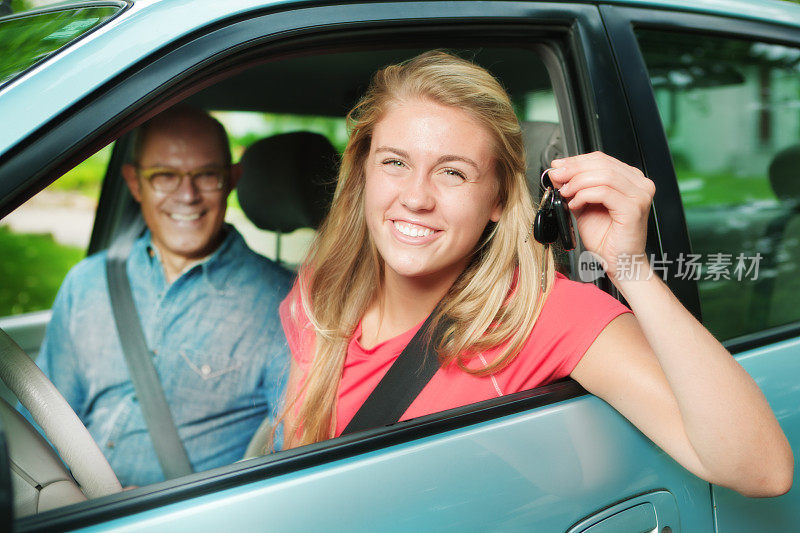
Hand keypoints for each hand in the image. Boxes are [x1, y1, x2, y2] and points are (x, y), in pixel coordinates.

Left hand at [546, 152, 654, 277]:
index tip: (557, 165)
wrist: (619, 261)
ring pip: (603, 175)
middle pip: (602, 163)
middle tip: (556, 176)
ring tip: (565, 193)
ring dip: (577, 182)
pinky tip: (575, 204)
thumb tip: (558, 172)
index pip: (601, 159)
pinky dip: (584, 195)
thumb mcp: (584, 206)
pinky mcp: (634, 208)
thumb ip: (574, 188)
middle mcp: (639, 184)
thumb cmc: (606, 238)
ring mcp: (639, 195)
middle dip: (573, 169)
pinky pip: (604, 192)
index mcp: (630, 179)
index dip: (576, 160)